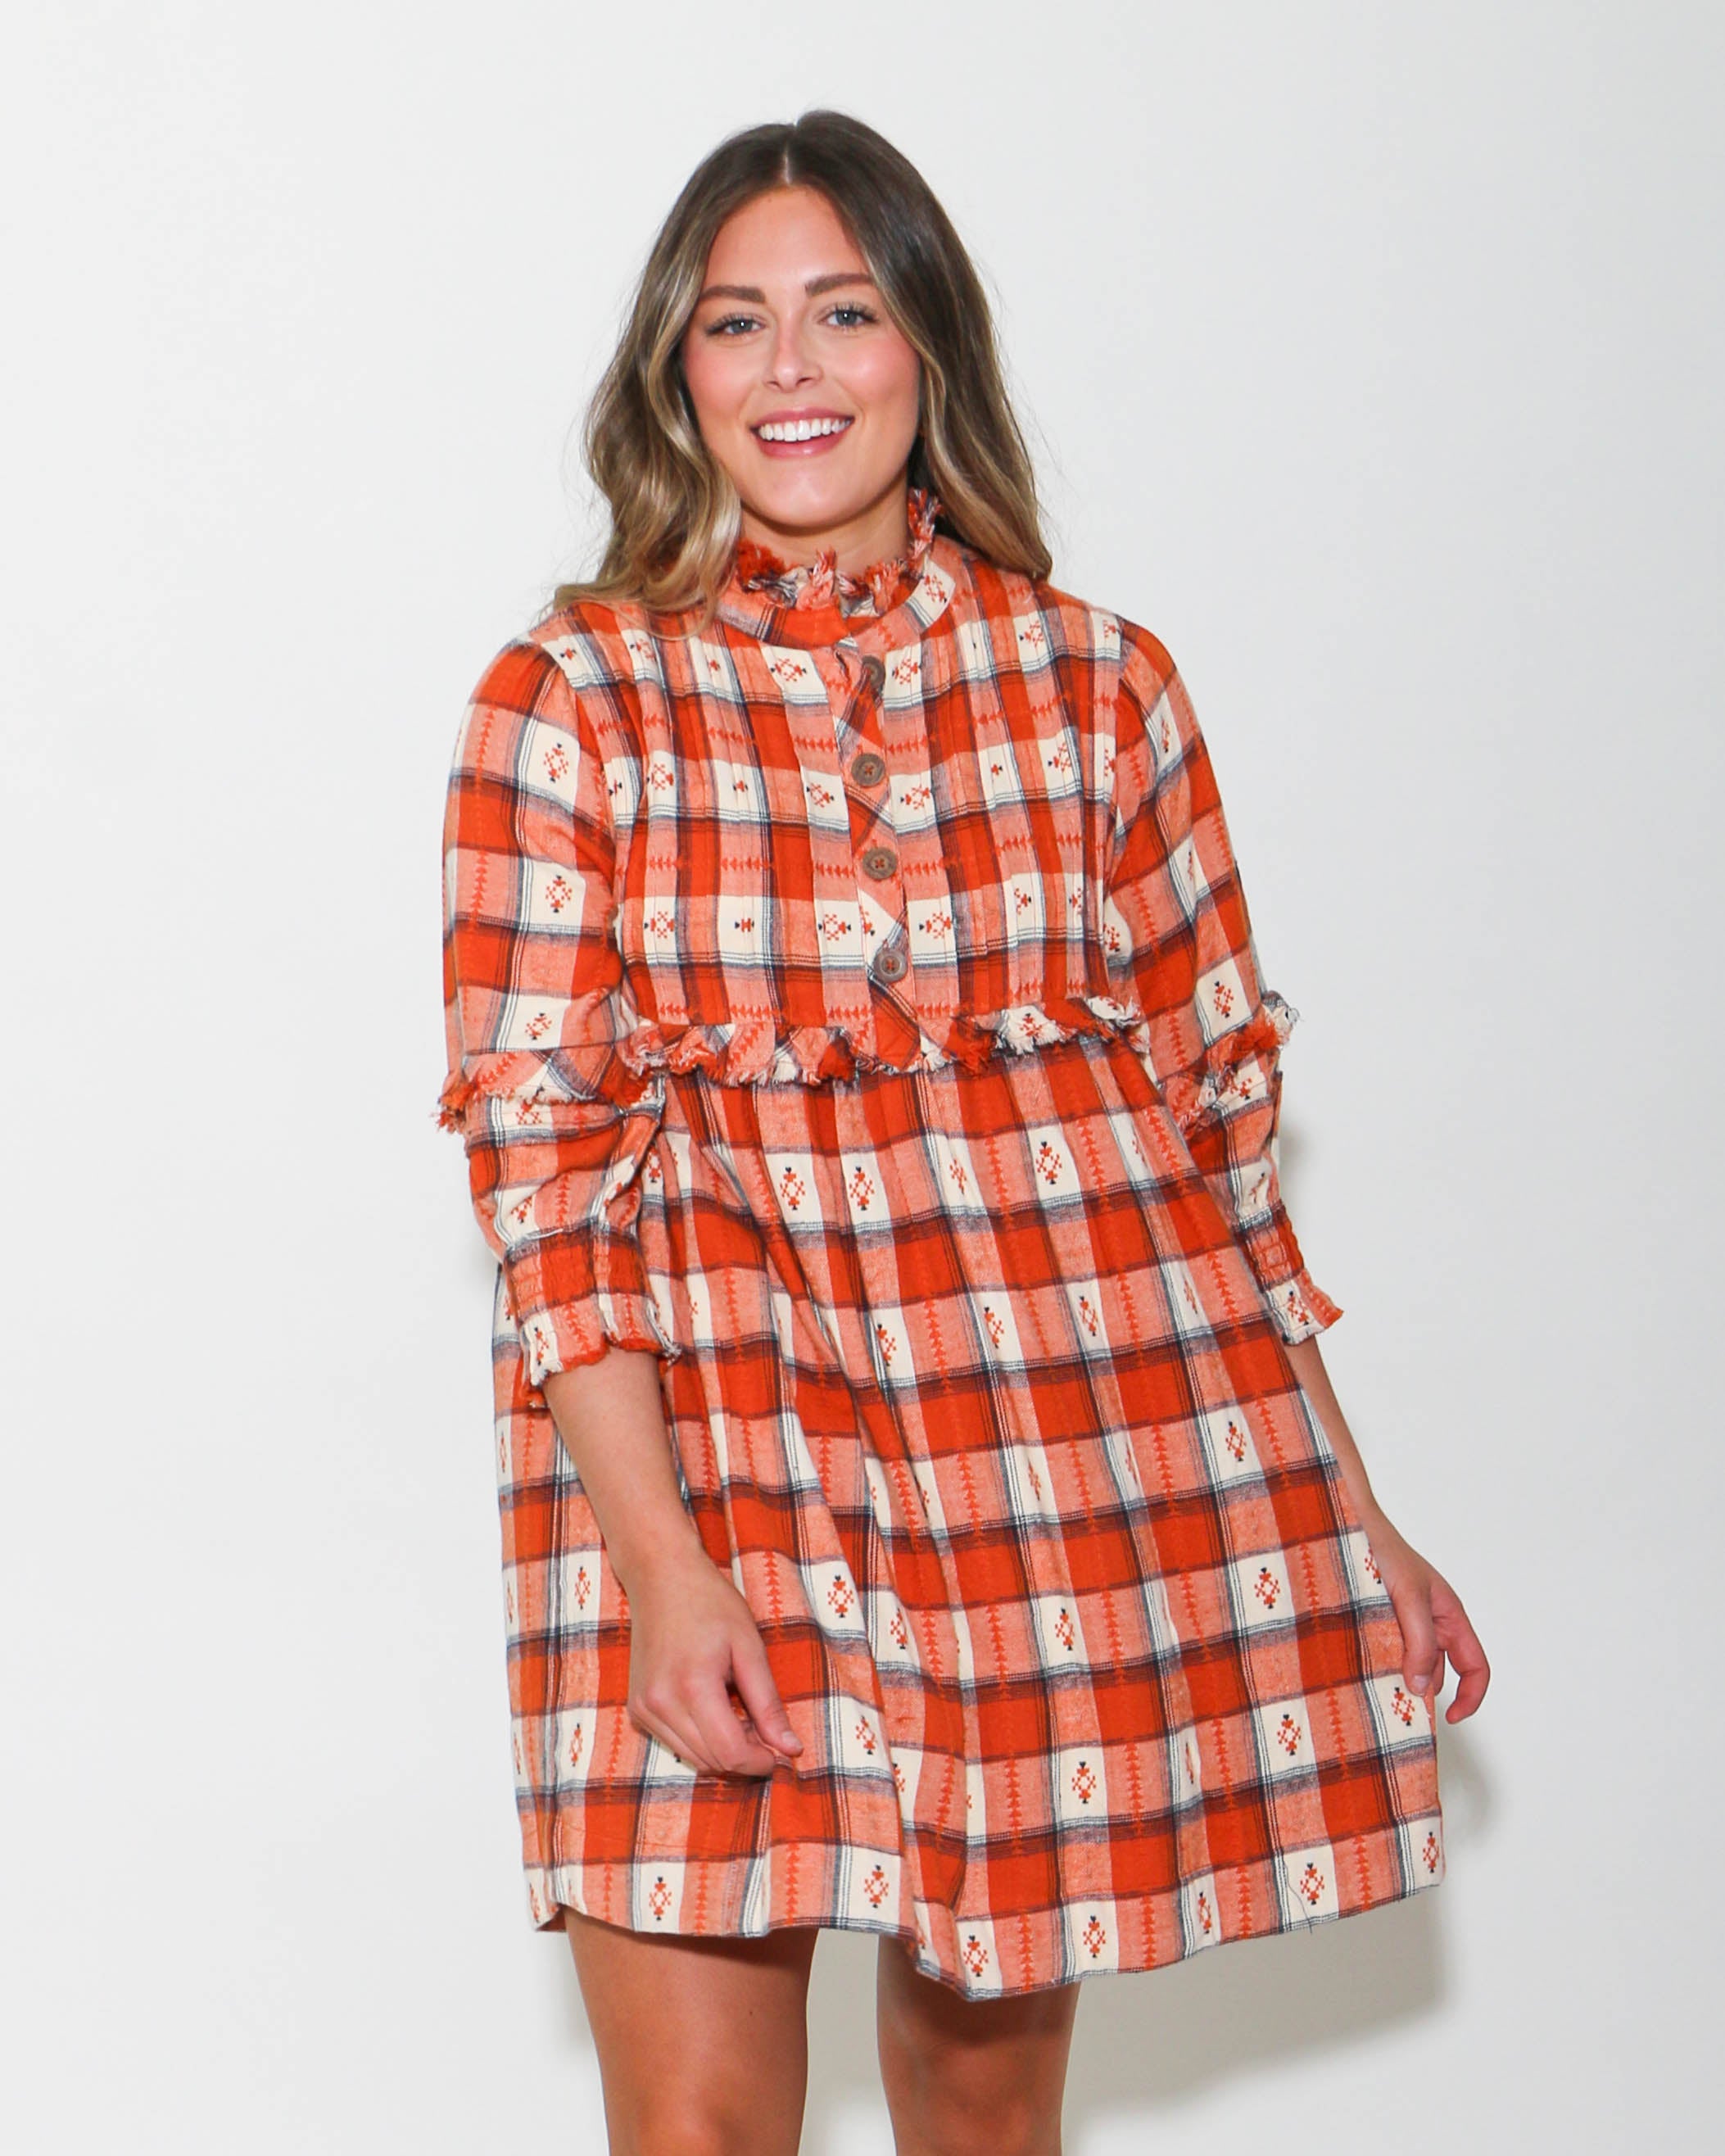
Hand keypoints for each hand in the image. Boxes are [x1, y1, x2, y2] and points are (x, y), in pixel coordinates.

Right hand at [621, 1549, 804, 1775]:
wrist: (661, 1578)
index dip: (760, 1761)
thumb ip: (768, 1703)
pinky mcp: (637, 1708)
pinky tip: (717, 1712)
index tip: (782, 1753)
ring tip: (743, 1719)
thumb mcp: (749, 1647)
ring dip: (723, 1751)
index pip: (730, 1752)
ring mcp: (644, 1707)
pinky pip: (675, 1743)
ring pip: (692, 1757)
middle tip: (768, 1734)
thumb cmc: (710, 1604)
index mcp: (693, 1686)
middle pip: (711, 1760)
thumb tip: (790, 1748)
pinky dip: (701, 1740)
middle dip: (745, 1757)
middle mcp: (661, 1704)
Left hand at [1356, 1506, 1490, 1725]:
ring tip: (1369, 1680)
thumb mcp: (1410, 1598)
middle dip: (1420, 1691)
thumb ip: (1420, 1643)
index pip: (1475, 1667)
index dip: (1470, 1698)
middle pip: (1437, 1674)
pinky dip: (1374, 1666)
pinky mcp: (1374, 1625)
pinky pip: (1382, 1655)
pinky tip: (1355, 1667)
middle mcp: (1429, 1624)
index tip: (1450, 1719)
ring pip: (1407, 1667)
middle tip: (1393, 1702)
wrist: (1345, 1527)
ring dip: (1393, 1678)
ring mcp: (1401, 1625)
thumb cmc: (1384, 1551)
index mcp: (1449, 1616)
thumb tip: (1424, 1689)